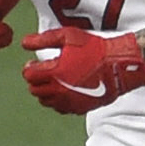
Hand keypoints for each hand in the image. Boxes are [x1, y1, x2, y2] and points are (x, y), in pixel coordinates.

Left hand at [21, 25, 144, 114]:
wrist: (120, 65)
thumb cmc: (95, 48)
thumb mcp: (67, 36)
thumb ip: (43, 40)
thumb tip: (24, 43)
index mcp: (54, 72)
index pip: (29, 76)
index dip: (29, 69)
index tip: (34, 64)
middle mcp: (59, 90)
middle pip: (34, 90)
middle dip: (36, 81)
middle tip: (43, 72)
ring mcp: (69, 101)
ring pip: (46, 101)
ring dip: (45, 91)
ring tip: (54, 81)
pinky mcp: (80, 108)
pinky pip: (61, 108)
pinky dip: (58, 100)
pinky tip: (65, 90)